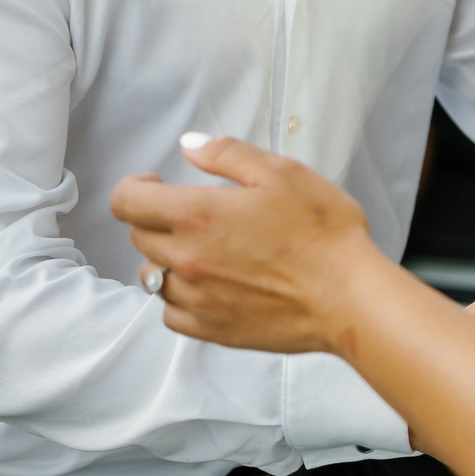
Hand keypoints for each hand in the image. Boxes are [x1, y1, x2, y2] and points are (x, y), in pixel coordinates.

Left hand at [110, 135, 379, 355]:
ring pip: (152, 276)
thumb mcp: (282, 173)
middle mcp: (186, 258)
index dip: (135, 187)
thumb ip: (227, 154)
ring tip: (203, 250)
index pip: (127, 201)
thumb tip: (189, 145)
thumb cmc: (322, 232)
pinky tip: (207, 285)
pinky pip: (171, 313)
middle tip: (191, 213)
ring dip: (167, 258)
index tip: (156, 183)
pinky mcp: (212, 330)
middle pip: (138, 236)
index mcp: (197, 215)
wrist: (347, 297)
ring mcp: (196, 299)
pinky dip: (180, 297)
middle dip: (156, 218)